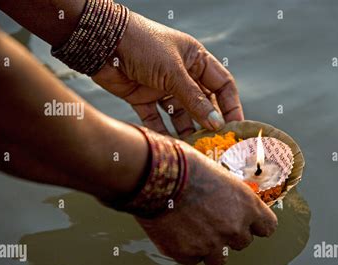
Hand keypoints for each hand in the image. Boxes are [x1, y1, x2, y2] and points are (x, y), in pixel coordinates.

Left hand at [92, 12, 243, 137]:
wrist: (101, 41)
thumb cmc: (143, 45)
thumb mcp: (174, 72)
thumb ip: (195, 100)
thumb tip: (217, 124)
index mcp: (195, 60)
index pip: (222, 85)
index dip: (230, 105)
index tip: (236, 126)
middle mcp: (182, 74)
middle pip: (202, 103)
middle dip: (209, 123)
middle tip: (216, 144)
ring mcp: (162, 87)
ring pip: (180, 115)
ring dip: (186, 131)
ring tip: (194, 149)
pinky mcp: (143, 98)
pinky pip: (156, 120)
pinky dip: (162, 132)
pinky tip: (169, 145)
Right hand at [136, 141, 277, 264]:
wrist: (156, 176)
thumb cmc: (186, 166)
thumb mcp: (221, 175)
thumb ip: (232, 197)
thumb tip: (232, 203)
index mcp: (247, 205)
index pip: (267, 228)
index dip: (256, 225)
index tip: (248, 223)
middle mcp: (234, 228)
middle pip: (242, 243)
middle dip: (229, 234)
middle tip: (210, 220)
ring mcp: (211, 244)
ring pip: (219, 258)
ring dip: (210, 248)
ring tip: (193, 229)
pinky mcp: (186, 253)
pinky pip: (192, 259)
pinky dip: (185, 250)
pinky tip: (176, 232)